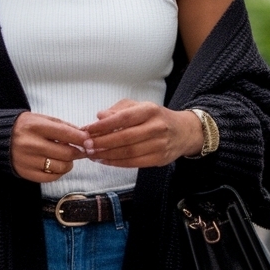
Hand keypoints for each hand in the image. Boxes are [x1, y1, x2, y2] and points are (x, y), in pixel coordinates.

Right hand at [10, 113, 90, 182]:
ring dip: (68, 164)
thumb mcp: (41, 119)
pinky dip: (58, 173)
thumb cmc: (24, 127)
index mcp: (36, 126)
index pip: (66, 134)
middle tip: (80, 151)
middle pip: (67, 153)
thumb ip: (62, 126)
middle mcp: (31, 144)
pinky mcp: (26, 173)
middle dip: (78, 152)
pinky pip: (51, 177)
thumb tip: (83, 136)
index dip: (81, 139)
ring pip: (61, 167)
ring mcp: (28, 160)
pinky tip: (56, 166)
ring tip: (65, 158)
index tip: (89, 141)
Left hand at [83, 100, 203, 168]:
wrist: (183, 131)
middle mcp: (156, 127)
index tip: (88, 129)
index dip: (104, 125)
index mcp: (150, 110)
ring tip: (92, 154)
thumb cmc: (155, 117)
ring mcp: (159, 144)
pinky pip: (134, 163)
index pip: (124, 118)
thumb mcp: (139, 106)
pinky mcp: (159, 158)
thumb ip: (118, 110)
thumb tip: (99, 116)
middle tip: (86, 145)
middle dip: (102, 143)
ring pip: (129, 152)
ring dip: (107, 155)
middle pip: (125, 137)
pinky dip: (117, 163)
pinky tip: (104, 160)